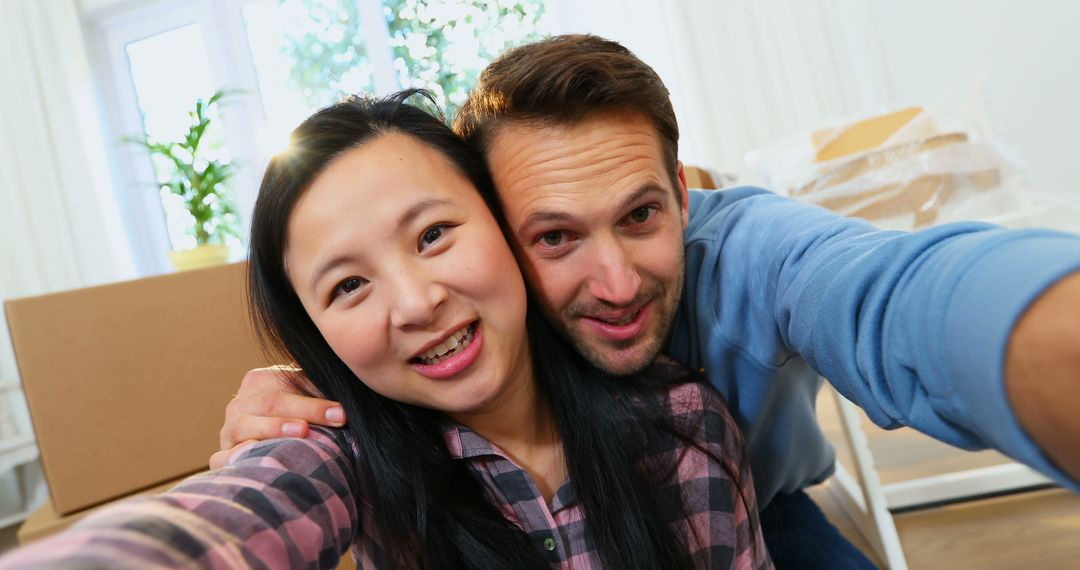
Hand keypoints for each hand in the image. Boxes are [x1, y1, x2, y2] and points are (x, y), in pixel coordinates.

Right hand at [210, 366, 345, 468]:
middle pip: (271, 404)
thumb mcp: (308, 397)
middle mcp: (239, 404)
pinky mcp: (221, 456)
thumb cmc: (299, 418)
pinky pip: (222, 457)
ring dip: (274, 428)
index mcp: (259, 381)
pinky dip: (235, 457)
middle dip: (307, 410)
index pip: (287, 386)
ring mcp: (228, 430)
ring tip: (302, 431)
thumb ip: (322, 389)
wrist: (269, 439)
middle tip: (337, 419)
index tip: (345, 413)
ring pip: (245, 426)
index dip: (317, 401)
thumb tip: (356, 386)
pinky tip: (256, 456)